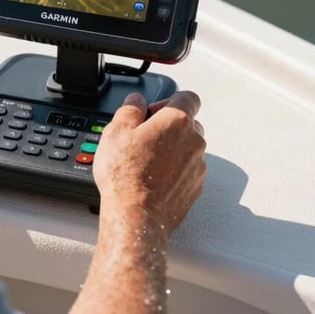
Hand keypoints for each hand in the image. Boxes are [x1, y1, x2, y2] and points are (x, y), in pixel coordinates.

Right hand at [93, 91, 205, 235]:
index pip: (188, 97)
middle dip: (169, 126)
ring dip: (172, 148)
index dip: (170, 100)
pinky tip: (153, 177)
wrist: (136, 216)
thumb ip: (130, 108)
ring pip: (188, 147)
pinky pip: (188, 169)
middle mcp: (194, 142)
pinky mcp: (195, 187)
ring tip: (146, 160)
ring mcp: (197, 166)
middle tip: (144, 136)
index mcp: (177, 121)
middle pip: (189, 123)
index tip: (153, 111)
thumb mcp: (116, 130)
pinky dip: (174, 170)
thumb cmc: (126, 175)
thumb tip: (136, 102)